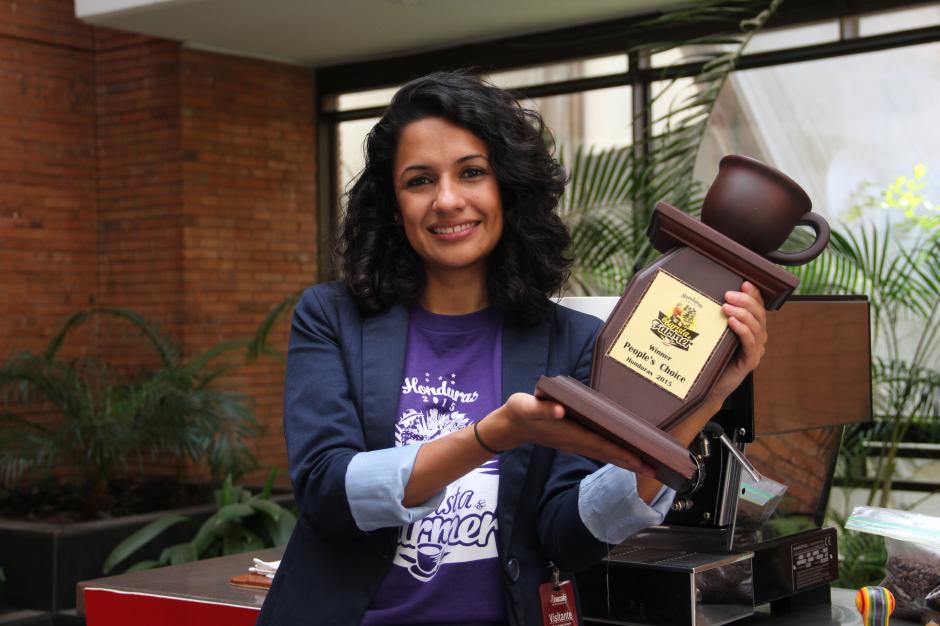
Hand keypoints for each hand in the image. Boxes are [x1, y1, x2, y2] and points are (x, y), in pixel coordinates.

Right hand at [477, 392, 655, 476]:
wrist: (510, 425)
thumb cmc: (520, 412)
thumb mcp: (526, 405)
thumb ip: (542, 408)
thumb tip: (560, 411)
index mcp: (568, 433)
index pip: (599, 445)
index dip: (619, 452)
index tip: (639, 460)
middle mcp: (574, 442)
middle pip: (607, 454)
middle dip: (630, 462)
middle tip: (655, 469)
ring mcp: (574, 444)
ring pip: (604, 455)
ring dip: (625, 461)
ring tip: (647, 467)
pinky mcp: (573, 441)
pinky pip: (598, 450)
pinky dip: (614, 454)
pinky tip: (625, 456)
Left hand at [707, 281, 767, 405]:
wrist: (707, 386)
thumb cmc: (709, 358)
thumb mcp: (713, 333)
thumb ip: (715, 318)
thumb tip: (704, 294)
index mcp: (751, 329)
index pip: (758, 307)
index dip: (753, 294)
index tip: (744, 282)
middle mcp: (757, 338)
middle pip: (759, 314)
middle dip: (745, 301)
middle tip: (729, 294)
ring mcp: (755, 351)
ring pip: (756, 327)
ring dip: (742, 314)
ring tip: (727, 307)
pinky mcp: (750, 362)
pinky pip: (750, 343)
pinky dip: (742, 330)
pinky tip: (732, 322)